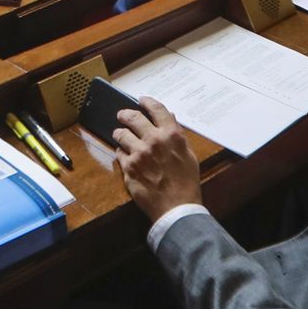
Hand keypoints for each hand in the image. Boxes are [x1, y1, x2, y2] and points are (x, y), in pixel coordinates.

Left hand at [114, 98, 202, 217]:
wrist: (176, 208)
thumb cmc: (186, 183)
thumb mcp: (189, 155)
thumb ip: (177, 135)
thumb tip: (170, 118)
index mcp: (171, 135)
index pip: (156, 109)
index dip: (147, 102)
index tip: (141, 100)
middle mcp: (153, 140)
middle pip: (133, 117)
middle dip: (125, 114)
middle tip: (123, 115)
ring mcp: (138, 153)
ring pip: (121, 133)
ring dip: (120, 133)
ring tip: (120, 135)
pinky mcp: (128, 167)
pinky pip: (119, 153)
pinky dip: (121, 152)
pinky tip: (125, 155)